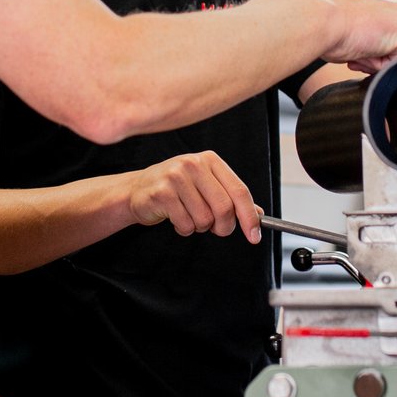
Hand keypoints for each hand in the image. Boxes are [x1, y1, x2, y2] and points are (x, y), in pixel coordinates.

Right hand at [126, 152, 261, 242]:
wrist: (138, 190)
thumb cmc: (177, 190)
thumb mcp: (206, 187)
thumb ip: (231, 198)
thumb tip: (258, 215)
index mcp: (210, 160)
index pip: (240, 191)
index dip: (249, 217)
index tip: (254, 236)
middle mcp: (194, 164)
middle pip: (224, 208)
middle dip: (224, 227)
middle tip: (217, 230)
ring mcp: (176, 176)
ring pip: (204, 219)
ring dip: (199, 227)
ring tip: (188, 217)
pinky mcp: (161, 193)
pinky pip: (185, 224)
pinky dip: (184, 229)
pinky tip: (176, 218)